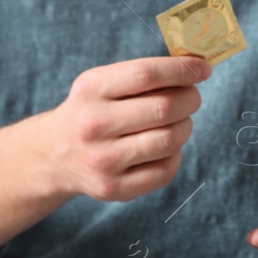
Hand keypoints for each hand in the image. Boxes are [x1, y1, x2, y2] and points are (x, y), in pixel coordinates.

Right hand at [41, 55, 210, 202]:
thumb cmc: (94, 110)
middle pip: (164, 109)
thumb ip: (145, 75)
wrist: (54, 155)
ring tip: (178, 122)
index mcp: (91, 89)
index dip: (182, 70)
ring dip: (186, 127)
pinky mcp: (113, 188)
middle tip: (192, 97)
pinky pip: (166, 170)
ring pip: (169, 140)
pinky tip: (165, 147)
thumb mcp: (103, 83)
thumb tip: (198, 69)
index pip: (146, 75)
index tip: (204, 69)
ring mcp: (102, 160)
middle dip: (190, 100)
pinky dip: (175, 155)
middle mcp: (93, 125)